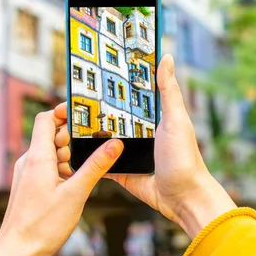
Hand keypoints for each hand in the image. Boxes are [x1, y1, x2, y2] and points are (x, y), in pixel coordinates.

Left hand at [0, 110, 122, 255]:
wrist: (17, 252)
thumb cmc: (42, 226)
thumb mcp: (76, 193)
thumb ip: (96, 166)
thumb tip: (114, 144)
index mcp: (38, 157)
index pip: (47, 118)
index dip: (64, 112)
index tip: (85, 113)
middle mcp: (29, 161)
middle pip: (51, 134)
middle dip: (72, 138)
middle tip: (93, 146)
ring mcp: (27, 173)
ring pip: (50, 152)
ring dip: (68, 156)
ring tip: (83, 171)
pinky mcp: (28, 185)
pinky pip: (46, 166)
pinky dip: (61, 169)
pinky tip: (72, 184)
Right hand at [57, 55, 235, 238]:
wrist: (183, 198)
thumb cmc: (184, 158)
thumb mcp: (176, 120)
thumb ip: (169, 91)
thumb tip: (167, 57)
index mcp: (154, 119)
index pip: (133, 98)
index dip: (119, 86)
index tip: (100, 72)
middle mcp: (142, 134)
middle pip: (115, 118)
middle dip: (99, 110)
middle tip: (77, 98)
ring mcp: (132, 154)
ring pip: (107, 140)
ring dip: (92, 134)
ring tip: (70, 121)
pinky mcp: (123, 172)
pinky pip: (104, 163)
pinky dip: (92, 158)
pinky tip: (75, 148)